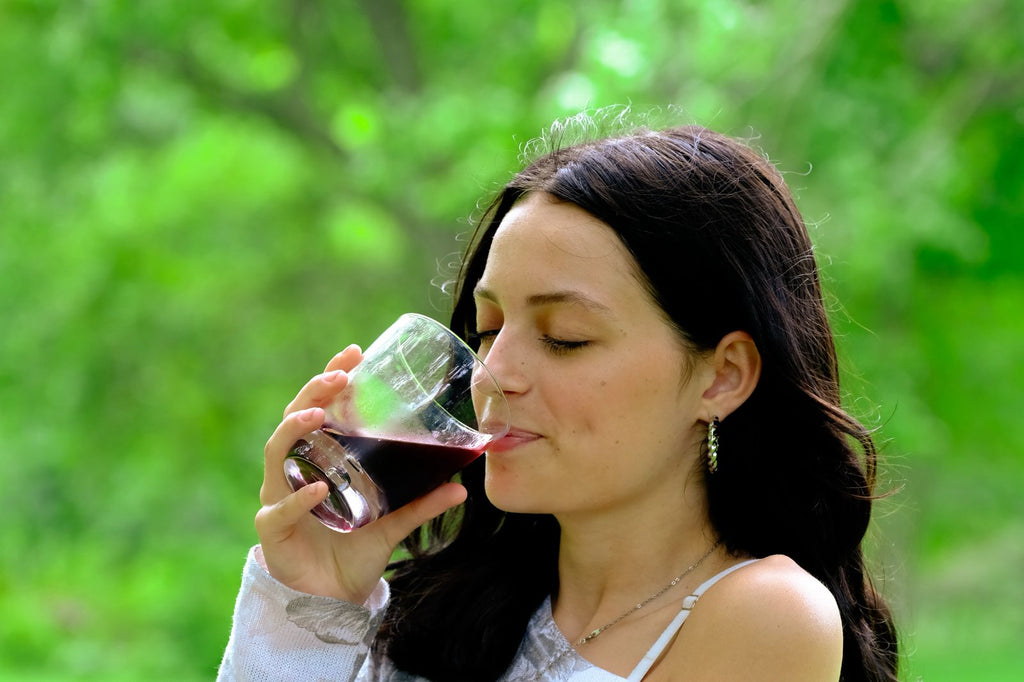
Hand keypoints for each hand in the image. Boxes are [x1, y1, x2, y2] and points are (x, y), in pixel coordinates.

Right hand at [254, 344, 466, 603]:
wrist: (331, 600)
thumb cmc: (353, 551)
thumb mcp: (393, 523)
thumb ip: (422, 504)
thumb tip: (462, 486)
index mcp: (318, 458)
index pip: (319, 407)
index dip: (331, 378)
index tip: (353, 353)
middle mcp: (293, 470)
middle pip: (293, 418)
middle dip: (313, 392)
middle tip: (339, 377)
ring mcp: (278, 495)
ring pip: (276, 452)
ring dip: (295, 429)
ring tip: (319, 416)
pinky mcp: (272, 529)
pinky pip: (279, 508)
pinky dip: (297, 497)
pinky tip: (316, 487)